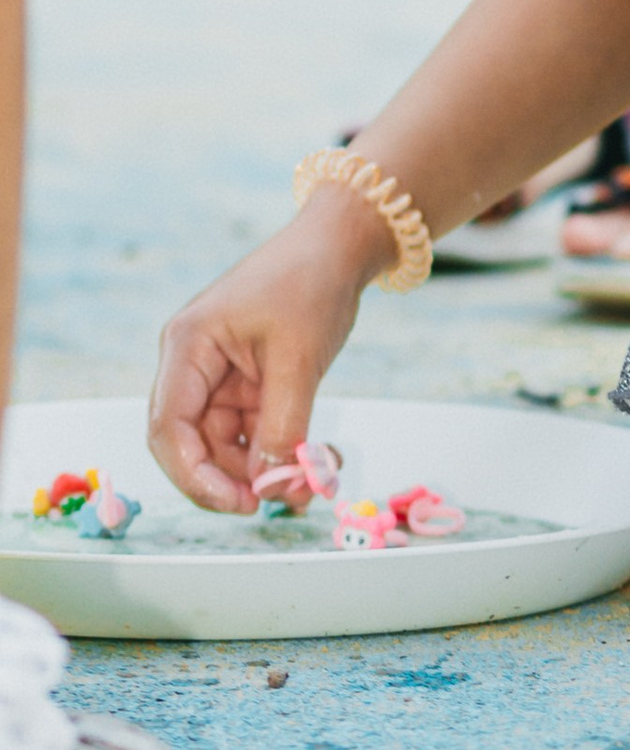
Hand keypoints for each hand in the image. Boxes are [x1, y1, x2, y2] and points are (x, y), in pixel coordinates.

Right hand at [148, 189, 389, 511]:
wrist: (341, 245)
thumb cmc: (311, 285)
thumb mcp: (298, 359)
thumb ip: (282, 424)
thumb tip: (272, 486)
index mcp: (187, 347)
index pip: (168, 427)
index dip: (193, 474)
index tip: (236, 504)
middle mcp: (194, 363)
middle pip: (194, 441)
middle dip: (234, 477)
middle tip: (280, 501)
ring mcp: (221, 373)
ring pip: (228, 440)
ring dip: (264, 467)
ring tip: (311, 480)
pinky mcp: (249, 380)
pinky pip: (254, 427)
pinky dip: (279, 447)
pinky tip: (314, 460)